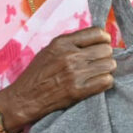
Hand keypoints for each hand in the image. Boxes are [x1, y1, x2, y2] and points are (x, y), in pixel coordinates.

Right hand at [0, 27, 115, 130]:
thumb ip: (70, 44)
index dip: (104, 39)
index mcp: (62, 43)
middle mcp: (70, 55)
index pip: (97, 32)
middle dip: (106, 56)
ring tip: (99, 73)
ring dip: (107, 70)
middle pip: (106, 49)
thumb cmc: (36, 75)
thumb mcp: (49, 50)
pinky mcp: (78, 91)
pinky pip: (106, 81)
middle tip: (100, 63)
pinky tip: (98, 83)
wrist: (23, 99)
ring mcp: (75, 73)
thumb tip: (96, 40)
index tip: (103, 45)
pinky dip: (105, 82)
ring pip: (109, 65)